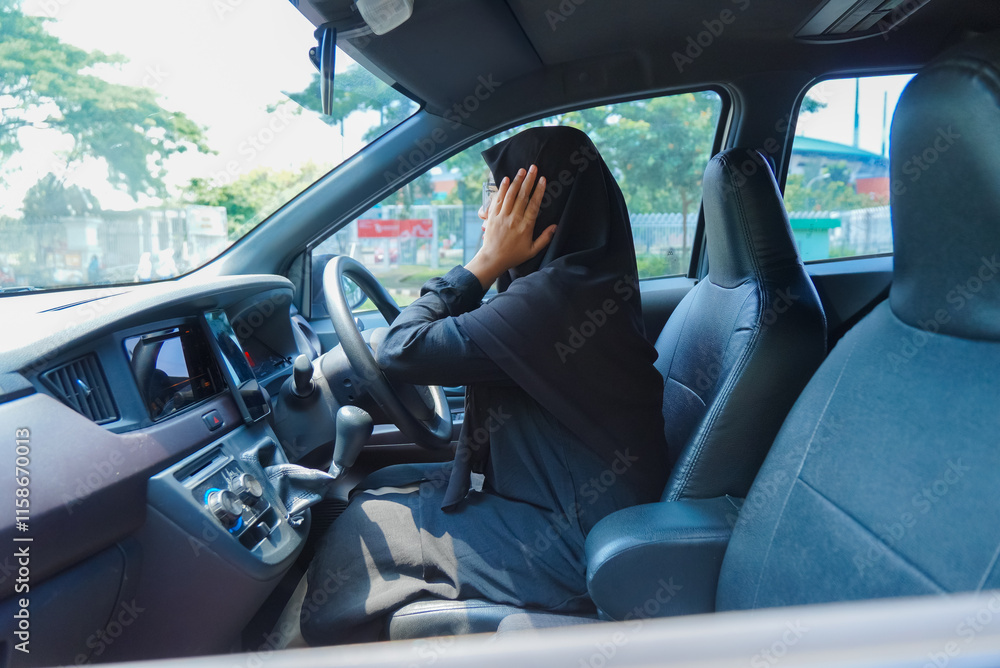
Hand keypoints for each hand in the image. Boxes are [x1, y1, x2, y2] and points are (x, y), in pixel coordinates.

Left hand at [465, 165, 555, 288]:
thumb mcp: (532, 250)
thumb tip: (556, 226)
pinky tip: (506, 179)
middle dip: (529, 180)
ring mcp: (502, 216)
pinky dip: (502, 188)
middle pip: (522, 196)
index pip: (534, 204)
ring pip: (510, 195)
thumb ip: (545, 238)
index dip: (539, 191)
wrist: (492, 259)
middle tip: (533, 168)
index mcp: (525, 226)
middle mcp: (514, 218)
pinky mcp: (492, 216)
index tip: (543, 179)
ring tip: (522, 170)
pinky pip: (498, 199)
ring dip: (517, 181)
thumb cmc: (513, 256)